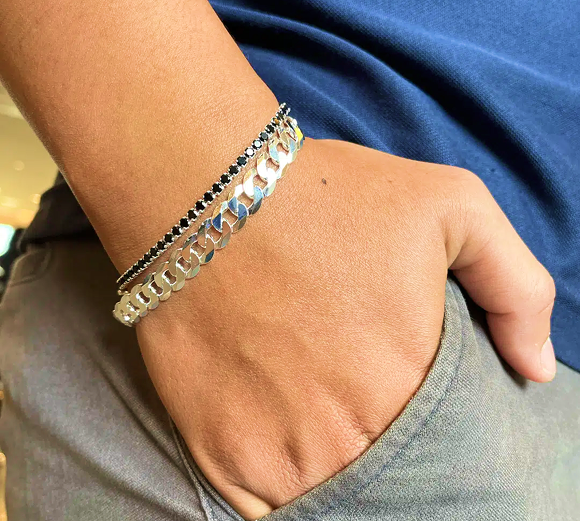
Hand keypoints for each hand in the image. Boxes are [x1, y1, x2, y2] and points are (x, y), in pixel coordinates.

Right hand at [137, 138, 554, 518]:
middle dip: (380, 450)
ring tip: (314, 416)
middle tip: (354, 403)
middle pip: (385, 479)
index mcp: (412, 386)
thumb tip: (536, 368)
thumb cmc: (325, 196)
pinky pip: (262, 507)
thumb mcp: (451, 205)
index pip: (447, 453)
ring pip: (325, 497)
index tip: (404, 405)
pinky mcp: (221, 454)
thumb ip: (514, 288)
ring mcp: (279, 456)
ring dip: (328, 469)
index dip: (431, 435)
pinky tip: (277, 440)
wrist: (205, 198)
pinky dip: (277, 488)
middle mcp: (349, 438)